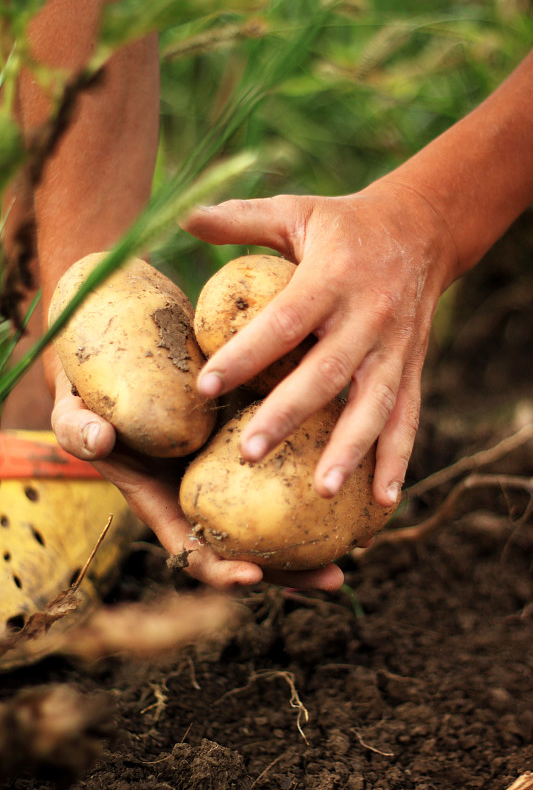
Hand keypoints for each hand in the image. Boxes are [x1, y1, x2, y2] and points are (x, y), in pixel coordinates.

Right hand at [50, 369, 343, 591]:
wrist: (115, 353)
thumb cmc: (88, 389)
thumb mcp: (73, 410)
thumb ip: (78, 427)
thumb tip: (100, 439)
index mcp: (163, 501)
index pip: (192, 551)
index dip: (220, 571)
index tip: (253, 580)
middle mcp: (202, 492)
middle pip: (249, 545)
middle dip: (290, 569)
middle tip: (336, 576)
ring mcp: (228, 468)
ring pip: (276, 510)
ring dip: (316, 530)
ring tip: (364, 538)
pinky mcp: (248, 435)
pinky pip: (285, 461)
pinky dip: (315, 471)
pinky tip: (352, 467)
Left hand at [183, 180, 456, 505]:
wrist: (423, 228)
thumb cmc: (344, 224)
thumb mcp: (295, 212)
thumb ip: (240, 219)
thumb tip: (181, 215)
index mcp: (332, 276)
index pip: (284, 322)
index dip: (246, 354)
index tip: (206, 387)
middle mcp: (368, 315)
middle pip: (326, 372)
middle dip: (288, 416)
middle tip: (249, 454)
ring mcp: (395, 347)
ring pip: (373, 404)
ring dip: (351, 450)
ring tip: (324, 491)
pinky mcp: (413, 366)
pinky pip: (408, 416)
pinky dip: (398, 459)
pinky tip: (385, 501)